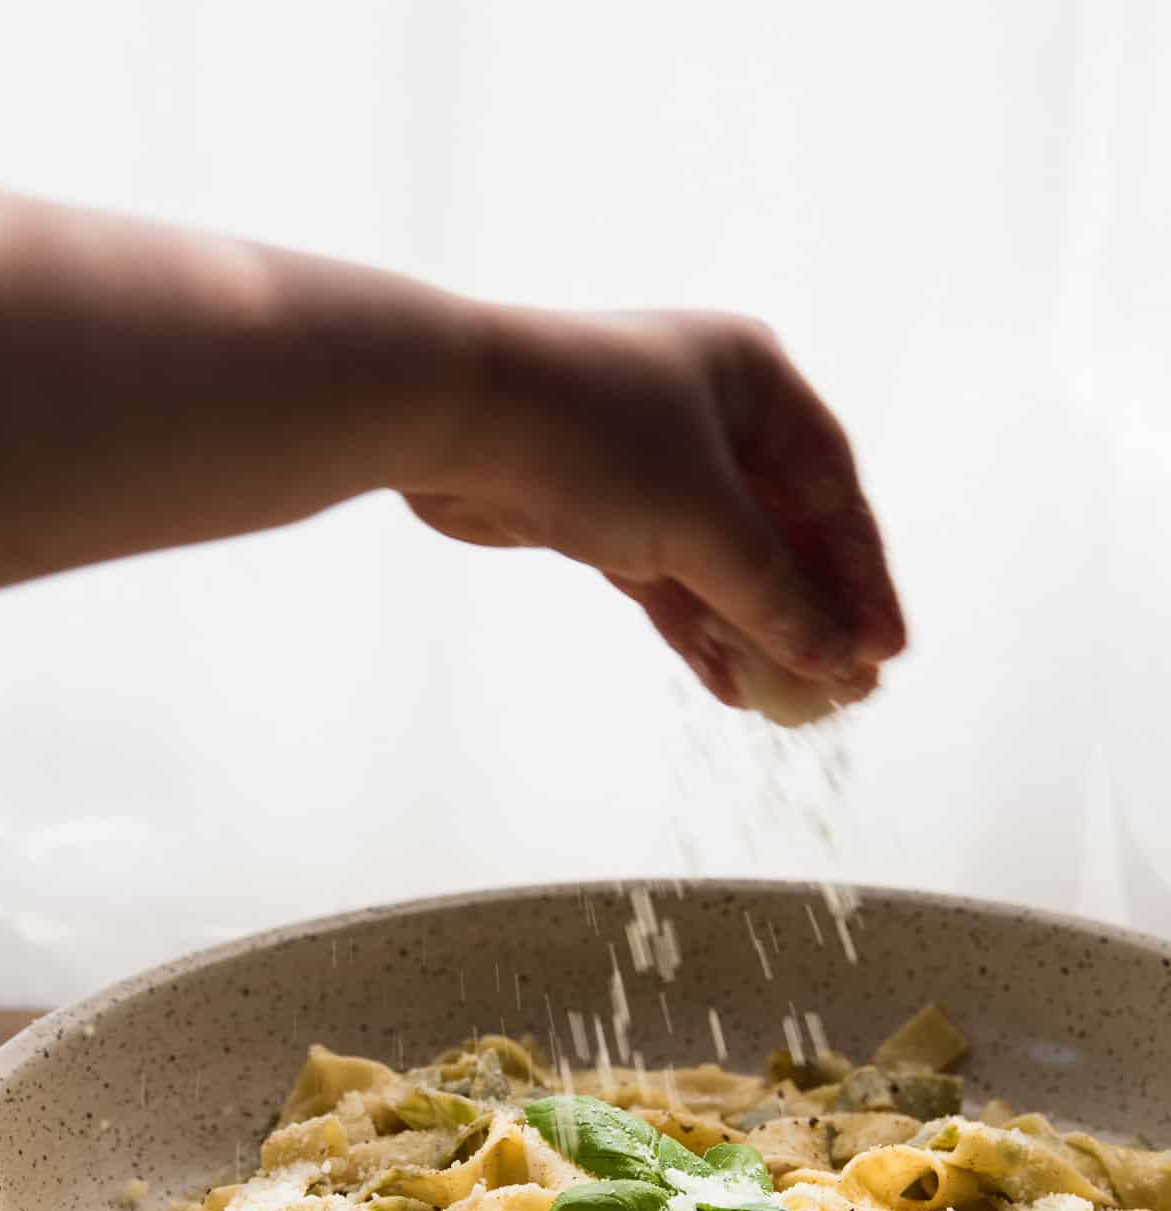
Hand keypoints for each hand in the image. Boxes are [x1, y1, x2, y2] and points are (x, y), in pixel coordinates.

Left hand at [403, 306, 903, 713]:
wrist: (450, 417)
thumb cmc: (591, 440)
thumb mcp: (703, 522)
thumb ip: (773, 596)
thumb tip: (834, 658)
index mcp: (754, 382)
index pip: (834, 490)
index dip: (863, 577)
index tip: (885, 650)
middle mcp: (709, 415)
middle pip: (782, 529)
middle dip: (811, 612)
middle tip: (846, 687)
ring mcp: (651, 464)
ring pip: (722, 561)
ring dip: (756, 629)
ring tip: (794, 702)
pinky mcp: (600, 511)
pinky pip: (668, 579)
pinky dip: (697, 628)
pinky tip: (729, 685)